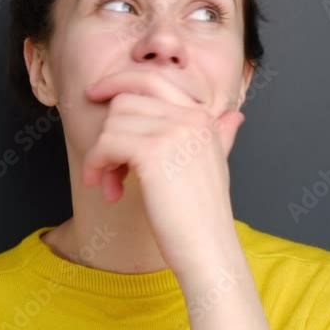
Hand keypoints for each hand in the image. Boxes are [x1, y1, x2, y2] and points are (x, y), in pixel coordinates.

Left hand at [82, 71, 245, 275]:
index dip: (118, 82)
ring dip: (101, 155)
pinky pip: (105, 144)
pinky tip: (107, 190)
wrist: (208, 249)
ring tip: (112, 185)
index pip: (152, 79)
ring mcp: (173, 131)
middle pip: (125, 101)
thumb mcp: (215, 167)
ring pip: (112, 123)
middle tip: (109, 170)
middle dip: (109, 134)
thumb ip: (221, 136)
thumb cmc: (205, 216)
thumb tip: (235, 116)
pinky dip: (96, 165)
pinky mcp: (153, 151)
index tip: (95, 94)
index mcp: (203, 117)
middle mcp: (190, 117)